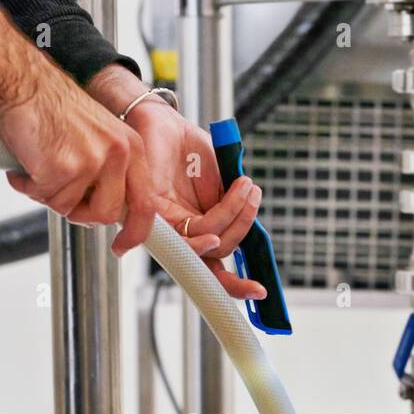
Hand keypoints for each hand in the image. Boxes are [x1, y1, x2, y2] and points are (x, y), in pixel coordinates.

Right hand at [0, 12, 155, 255]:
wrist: (22, 80)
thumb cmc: (52, 106)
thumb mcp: (97, 136)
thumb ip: (108, 173)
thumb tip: (106, 211)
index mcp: (130, 147)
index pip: (144, 203)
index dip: (134, 232)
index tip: (122, 245)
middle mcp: (117, 154)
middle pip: (106, 215)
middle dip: (80, 213)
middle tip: (61, 194)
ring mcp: (91, 162)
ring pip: (71, 208)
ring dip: (49, 194)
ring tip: (40, 165)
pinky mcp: (63, 168)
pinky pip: (45, 197)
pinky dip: (28, 185)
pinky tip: (26, 162)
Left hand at [87, 66, 265, 299]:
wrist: (162, 122)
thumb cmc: (187, 149)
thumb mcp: (221, 178)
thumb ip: (232, 206)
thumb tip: (247, 227)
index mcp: (200, 230)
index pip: (216, 267)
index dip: (237, 284)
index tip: (261, 291)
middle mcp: (182, 235)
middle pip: (216, 257)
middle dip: (241, 234)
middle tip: (255, 199)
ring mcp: (167, 228)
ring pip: (207, 245)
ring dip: (232, 218)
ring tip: (244, 186)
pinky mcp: (152, 217)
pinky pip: (183, 240)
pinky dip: (206, 237)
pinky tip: (216, 230)